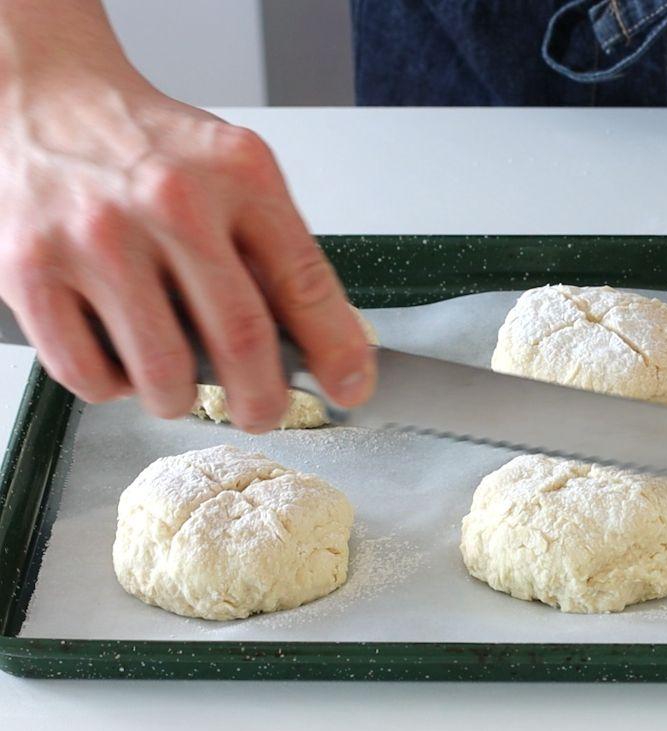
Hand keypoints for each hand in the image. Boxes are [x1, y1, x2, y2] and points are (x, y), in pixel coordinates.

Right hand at [0, 53, 373, 431]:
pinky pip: (88, 373)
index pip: (305, 281)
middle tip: (263, 412)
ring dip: (182, 400)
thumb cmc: (148, 145)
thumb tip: (324, 342)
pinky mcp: (29, 269)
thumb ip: (277, 247)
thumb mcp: (234, 171)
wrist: (40, 97)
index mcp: (238, 176)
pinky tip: (123, 361)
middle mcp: (170, 202)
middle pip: (240, 340)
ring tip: (182, 384)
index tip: (351, 388)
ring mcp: (96, 238)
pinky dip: (115, 388)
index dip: (336, 350)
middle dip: (263, 401)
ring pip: (163, 373)